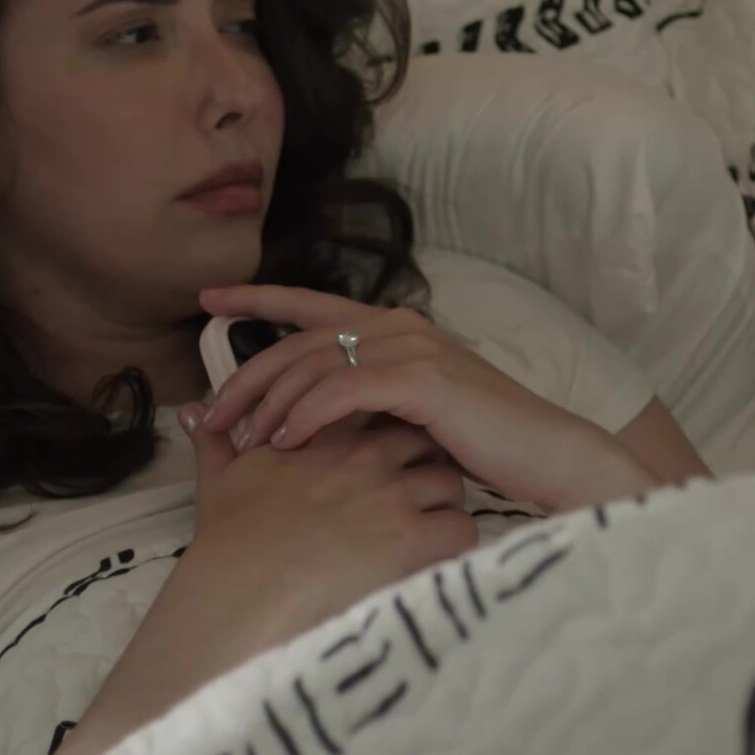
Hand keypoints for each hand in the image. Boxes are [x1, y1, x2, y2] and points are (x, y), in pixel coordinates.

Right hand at [13, 415, 474, 754]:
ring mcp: (393, 497)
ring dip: (443, 500)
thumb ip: (214, 441)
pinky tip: (435, 557)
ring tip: (427, 525)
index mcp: (327, 437)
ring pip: (450, 481)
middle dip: (426, 458)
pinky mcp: (413, 540)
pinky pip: (462, 529)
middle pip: (424, 439)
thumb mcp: (220, 480)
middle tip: (417, 489)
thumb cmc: (228, 541)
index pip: (381, 408)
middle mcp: (366, 459)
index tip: (388, 455)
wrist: (239, 592)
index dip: (391, 429)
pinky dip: (455, 541)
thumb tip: (190, 410)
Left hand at [192, 284, 651, 511]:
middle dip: (245, 376)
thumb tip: (308, 415)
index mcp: (395, 327)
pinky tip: (285, 442)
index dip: (258, 300)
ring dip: (269, 405)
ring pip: (313, 366)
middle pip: (298, 342)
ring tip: (241, 442)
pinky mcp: (420, 379)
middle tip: (208, 415)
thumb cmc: (483, 444)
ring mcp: (410, 348)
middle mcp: (399, 325)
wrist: (547, 454)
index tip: (209, 302)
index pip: (311, 305)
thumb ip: (369, 401)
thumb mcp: (414, 414)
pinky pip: (341, 391)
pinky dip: (306, 416)